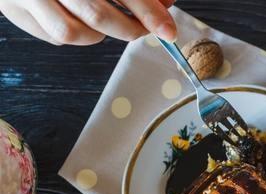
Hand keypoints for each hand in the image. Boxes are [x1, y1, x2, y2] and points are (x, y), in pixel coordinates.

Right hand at [0, 0, 176, 44]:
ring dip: (100, 34)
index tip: (167, 29)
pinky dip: (77, 33)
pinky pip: (55, 36)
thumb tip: (165, 3)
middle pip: (97, 15)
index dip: (148, 11)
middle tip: (147, 27)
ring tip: (109, 18)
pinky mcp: (14, 10)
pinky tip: (80, 18)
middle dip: (130, 28)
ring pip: (74, 33)